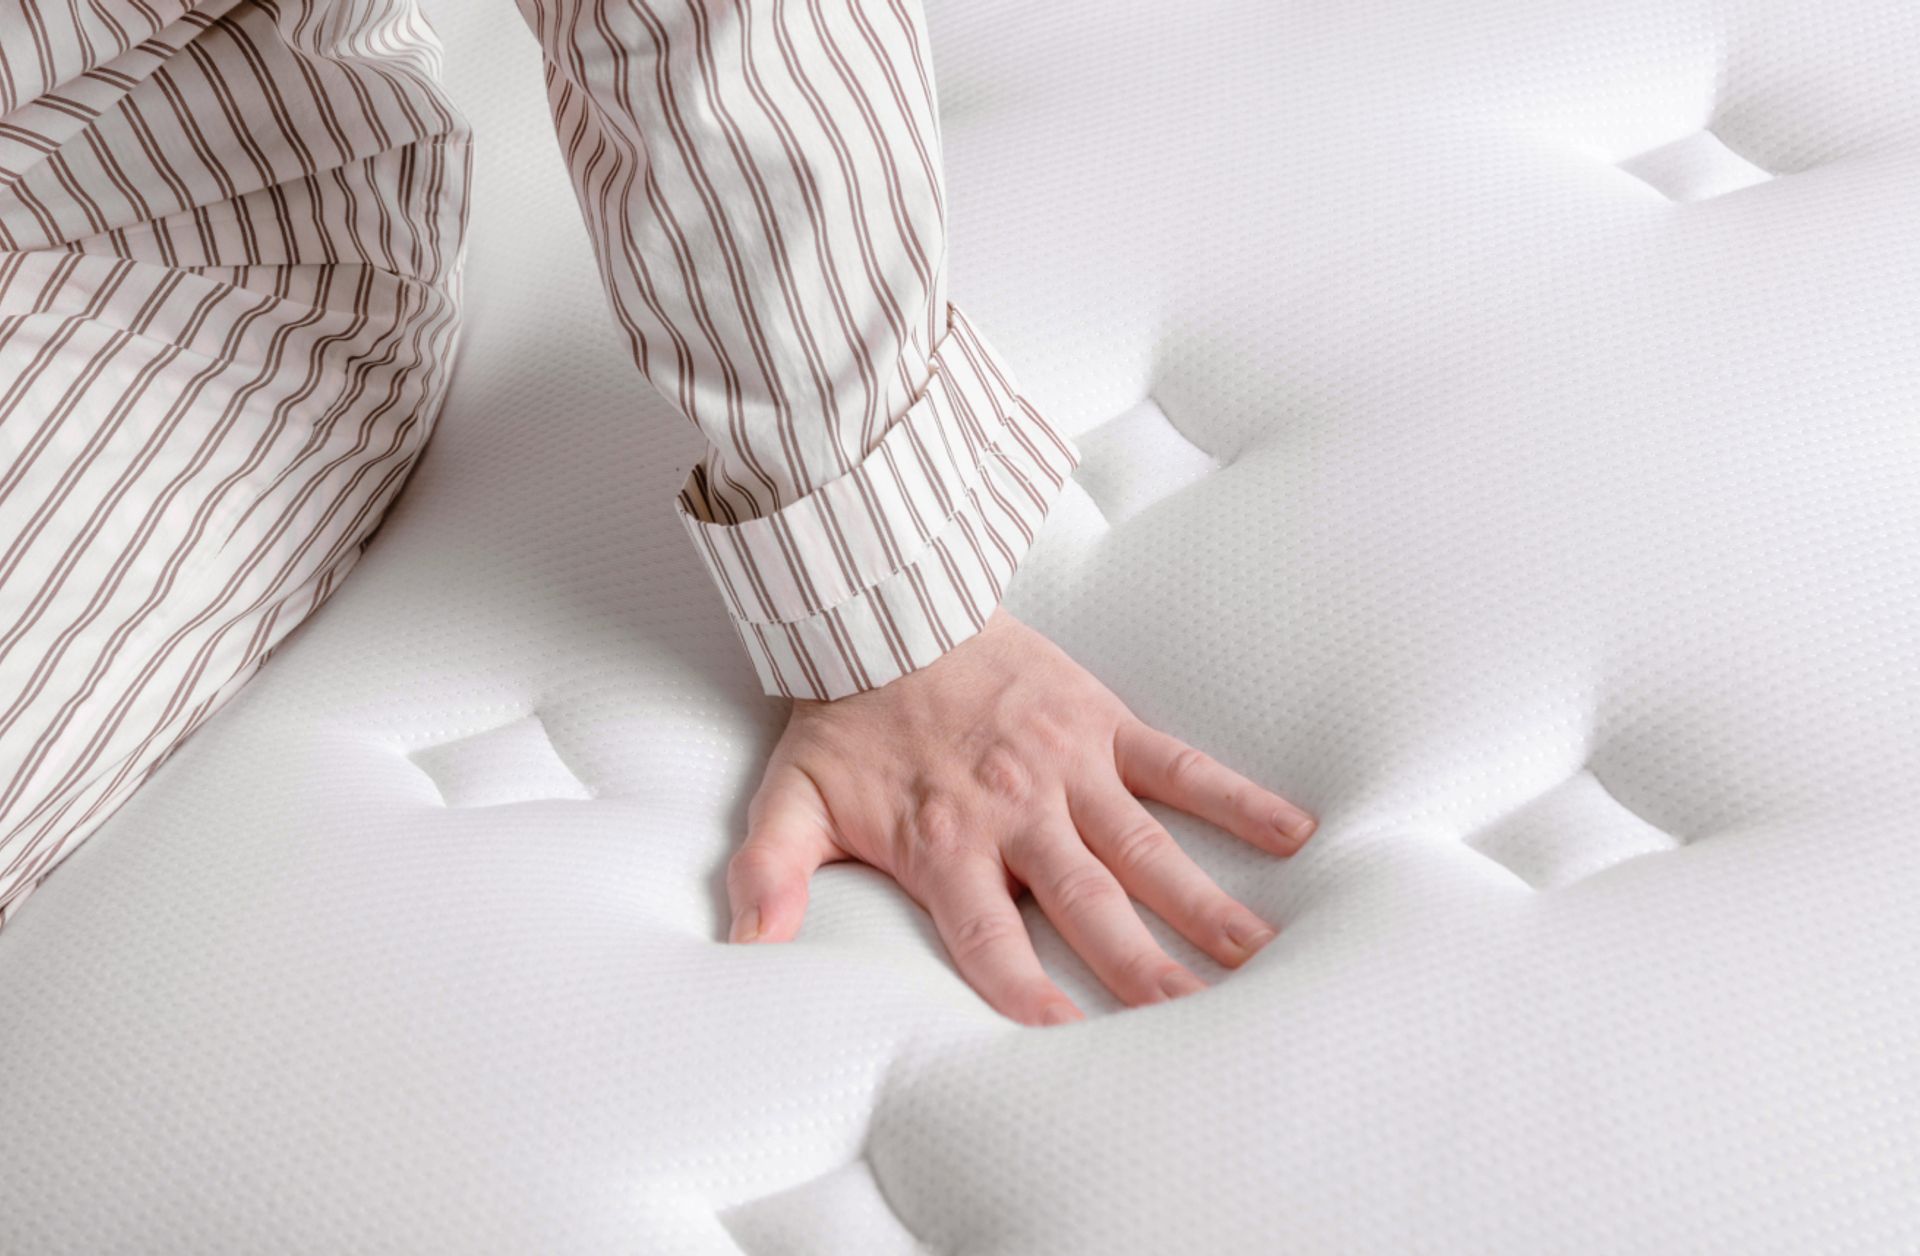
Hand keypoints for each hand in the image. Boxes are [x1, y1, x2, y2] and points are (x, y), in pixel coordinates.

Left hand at [724, 608, 1317, 1025]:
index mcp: (946, 841)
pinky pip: (1177, 765)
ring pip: (1144, 847)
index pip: (991, 941)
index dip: (1027, 997)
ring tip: (1257, 953)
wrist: (886, 609)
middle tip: (1194, 1021)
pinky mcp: (1101, 723)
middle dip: (1141, 969)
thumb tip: (746, 944)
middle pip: (1087, 907)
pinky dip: (1234, 796)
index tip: (1067, 1048)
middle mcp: (1016, 811)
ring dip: (1202, 903)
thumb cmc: (845, 717)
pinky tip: (1291, 832)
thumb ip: (767, 872)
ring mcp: (1067, 766)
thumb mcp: (791, 797)